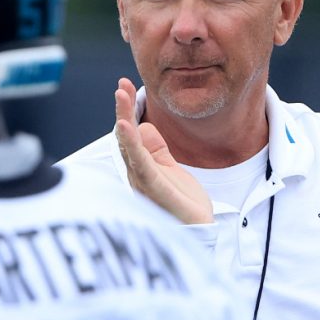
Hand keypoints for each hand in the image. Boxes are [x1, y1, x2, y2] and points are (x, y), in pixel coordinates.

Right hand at [114, 77, 212, 223]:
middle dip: (122, 109)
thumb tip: (143, 125)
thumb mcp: (170, 169)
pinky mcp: (155, 190)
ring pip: (129, 146)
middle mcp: (136, 175)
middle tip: (121, 85)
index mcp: (140, 168)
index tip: (125, 87)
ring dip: (123, 119)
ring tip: (121, 96)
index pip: (129, 135)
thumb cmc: (183, 206)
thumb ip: (157, 149)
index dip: (126, 111)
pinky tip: (127, 127)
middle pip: (125, 137)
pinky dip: (132, 144)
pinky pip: (141, 163)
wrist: (199, 233)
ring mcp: (143, 183)